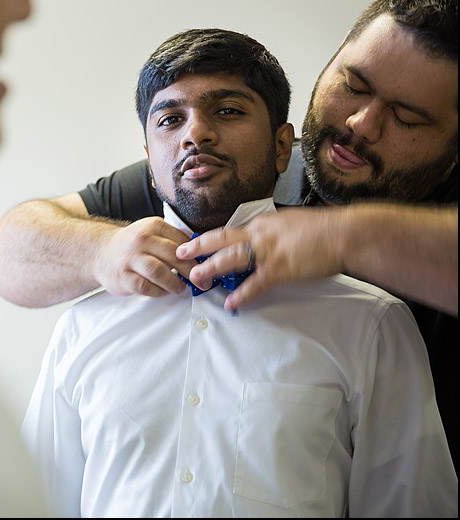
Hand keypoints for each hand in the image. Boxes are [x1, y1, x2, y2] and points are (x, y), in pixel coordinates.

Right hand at [93, 216, 196, 297]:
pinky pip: (145, 287)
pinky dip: (158, 292)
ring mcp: (130, 259)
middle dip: (191, 271)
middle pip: (173, 256)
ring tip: (181, 288)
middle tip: (201, 282)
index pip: (181, 240)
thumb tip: (202, 252)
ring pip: (159, 272)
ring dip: (174, 283)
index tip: (206, 266)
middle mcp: (140, 240)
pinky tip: (163, 291)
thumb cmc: (132, 246)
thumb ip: (173, 240)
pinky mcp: (123, 277)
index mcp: (152, 227)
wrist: (100, 252)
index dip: (197, 255)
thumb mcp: (151, 233)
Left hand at [175, 208, 343, 312]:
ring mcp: (268, 251)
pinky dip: (241, 295)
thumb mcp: (293, 223)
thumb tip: (267, 239)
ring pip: (231, 258)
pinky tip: (231, 304)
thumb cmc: (326, 229)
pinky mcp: (280, 269)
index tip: (196, 243)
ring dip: (211, 268)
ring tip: (196, 277)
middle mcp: (260, 234)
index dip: (212, 238)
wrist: (346, 233)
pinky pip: (255, 284)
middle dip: (198, 247)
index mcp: (264, 224)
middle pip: (221, 239)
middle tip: (180, 253)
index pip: (231, 231)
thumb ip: (275, 232)